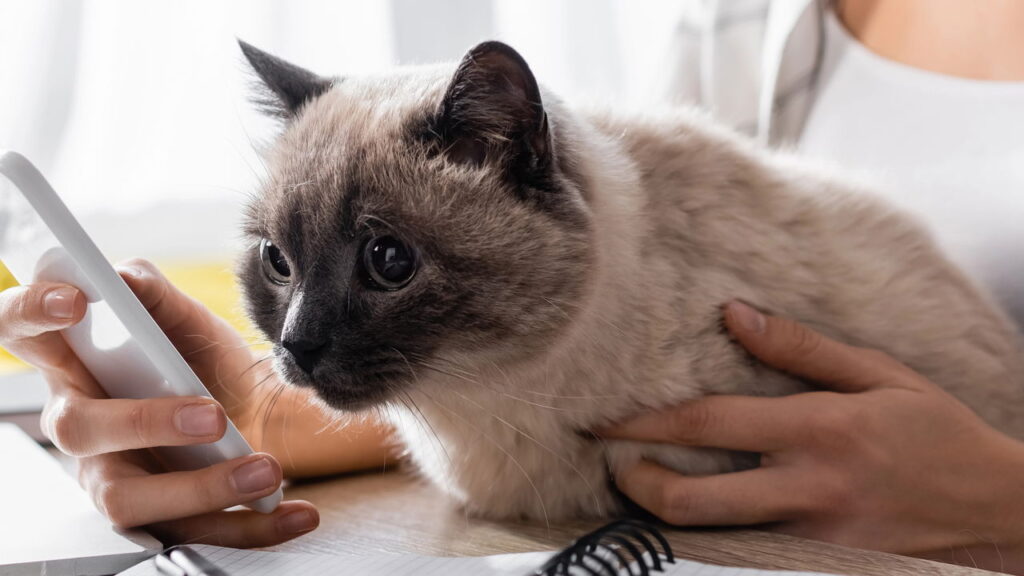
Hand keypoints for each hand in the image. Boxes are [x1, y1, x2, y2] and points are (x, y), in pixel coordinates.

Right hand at [0, 259, 317, 546]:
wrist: (251, 412)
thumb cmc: (199, 364)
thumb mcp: (187, 323)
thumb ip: (154, 296)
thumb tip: (124, 277)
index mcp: (76, 364)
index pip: (24, 334)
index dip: (32, 314)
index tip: (75, 302)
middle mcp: (82, 424)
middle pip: (76, 429)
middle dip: (144, 421)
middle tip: (211, 414)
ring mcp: (112, 476)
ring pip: (128, 498)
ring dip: (202, 488)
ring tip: (264, 470)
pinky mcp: (156, 518)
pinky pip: (195, 533)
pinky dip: (251, 528)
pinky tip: (292, 513)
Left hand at [601, 300, 1023, 571]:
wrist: (997, 508)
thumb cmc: (936, 432)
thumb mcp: (880, 374)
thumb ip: (802, 348)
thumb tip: (734, 313)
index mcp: (819, 428)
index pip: (710, 422)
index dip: (647, 421)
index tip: (607, 419)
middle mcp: (810, 488)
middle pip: (695, 499)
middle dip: (638, 484)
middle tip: (614, 466)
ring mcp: (815, 537)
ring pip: (716, 537)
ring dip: (667, 516)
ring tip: (643, 488)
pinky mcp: (824, 565)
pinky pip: (751, 555)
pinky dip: (716, 538)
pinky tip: (700, 515)